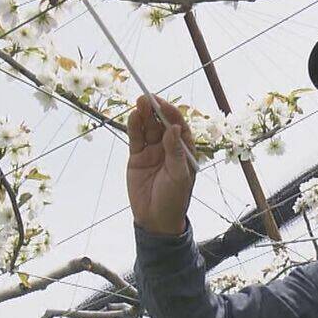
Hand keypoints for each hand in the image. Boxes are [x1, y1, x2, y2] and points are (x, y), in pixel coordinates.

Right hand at [126, 94, 194, 235]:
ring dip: (144, 115)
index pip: (178, 126)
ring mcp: (152, 150)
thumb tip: (175, 128)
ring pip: (148, 127)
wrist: (155, 219)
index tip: (163, 104)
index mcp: (184, 149)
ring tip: (140, 102)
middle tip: (148, 98)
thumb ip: (175, 152)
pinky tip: (133, 116)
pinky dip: (134, 127)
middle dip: (156, 110)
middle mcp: (168, 147)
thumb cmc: (174, 198)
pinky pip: (136, 138)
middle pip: (161, 123)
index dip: (172, 113)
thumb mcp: (179, 176)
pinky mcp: (137, 157)